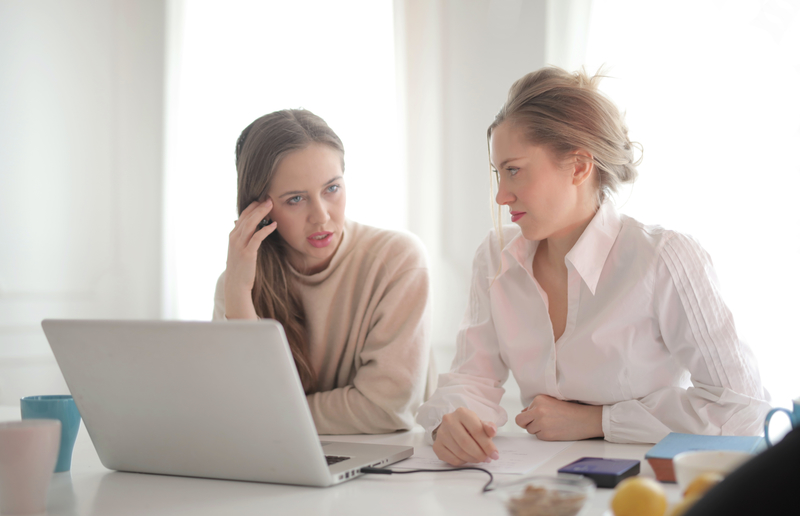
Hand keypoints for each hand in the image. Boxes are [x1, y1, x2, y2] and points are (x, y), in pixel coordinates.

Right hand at [224, 200, 277, 319]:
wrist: (235, 285)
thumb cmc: (241, 268)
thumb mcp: (240, 250)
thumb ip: (244, 238)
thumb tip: (254, 228)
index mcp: (233, 235)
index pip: (243, 215)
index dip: (253, 206)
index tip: (263, 199)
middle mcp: (234, 238)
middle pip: (247, 216)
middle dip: (258, 206)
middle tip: (269, 198)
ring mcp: (239, 245)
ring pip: (250, 224)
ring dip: (262, 213)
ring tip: (271, 205)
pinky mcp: (247, 253)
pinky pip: (257, 238)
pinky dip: (265, 229)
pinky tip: (274, 225)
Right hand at [432, 407, 499, 465]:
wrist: (454, 426)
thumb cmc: (469, 426)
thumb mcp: (480, 423)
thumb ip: (488, 427)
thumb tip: (492, 431)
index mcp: (461, 412)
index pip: (476, 430)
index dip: (487, 444)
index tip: (495, 454)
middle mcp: (448, 420)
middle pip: (466, 443)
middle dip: (480, 454)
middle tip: (487, 459)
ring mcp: (440, 433)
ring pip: (459, 452)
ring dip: (473, 459)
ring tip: (479, 459)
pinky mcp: (437, 446)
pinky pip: (452, 459)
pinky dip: (463, 462)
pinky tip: (468, 458)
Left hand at [515, 395, 602, 440]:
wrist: (586, 419)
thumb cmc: (571, 410)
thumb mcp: (552, 401)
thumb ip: (537, 406)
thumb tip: (523, 412)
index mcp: (539, 399)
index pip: (524, 411)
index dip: (530, 416)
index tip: (539, 417)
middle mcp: (538, 410)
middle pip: (520, 421)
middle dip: (527, 424)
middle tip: (538, 424)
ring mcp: (541, 422)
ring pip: (530, 430)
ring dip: (538, 430)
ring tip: (552, 425)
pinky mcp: (546, 434)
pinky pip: (539, 437)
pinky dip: (545, 435)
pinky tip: (555, 430)